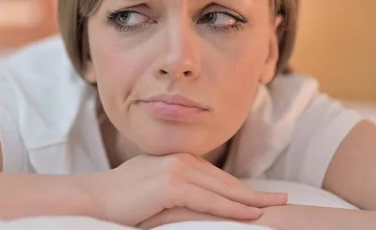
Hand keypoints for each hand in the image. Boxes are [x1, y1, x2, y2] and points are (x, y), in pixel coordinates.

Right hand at [79, 153, 287, 226]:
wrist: (93, 199)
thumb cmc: (121, 200)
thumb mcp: (154, 190)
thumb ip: (176, 191)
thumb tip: (194, 203)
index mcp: (178, 161)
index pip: (217, 178)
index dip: (241, 189)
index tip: (263, 197)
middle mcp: (181, 160)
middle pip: (226, 181)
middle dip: (255, 193)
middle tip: (283, 199)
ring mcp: (176, 170)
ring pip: (222, 189)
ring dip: (251, 201)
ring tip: (275, 208)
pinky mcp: (171, 184)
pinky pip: (210, 200)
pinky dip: (233, 208)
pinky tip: (253, 215)